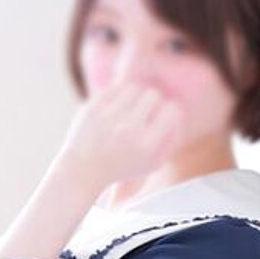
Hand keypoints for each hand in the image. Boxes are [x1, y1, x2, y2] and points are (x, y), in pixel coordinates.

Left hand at [58, 82, 184, 187]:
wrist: (82, 171)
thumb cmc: (122, 167)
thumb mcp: (152, 163)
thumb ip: (170, 139)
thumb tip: (177, 109)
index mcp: (146, 145)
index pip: (172, 110)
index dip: (170, 112)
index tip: (163, 118)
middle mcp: (128, 131)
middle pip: (153, 95)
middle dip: (152, 103)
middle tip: (145, 113)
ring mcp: (108, 119)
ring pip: (134, 87)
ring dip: (136, 96)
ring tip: (131, 107)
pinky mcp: (92, 109)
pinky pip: (114, 88)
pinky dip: (118, 95)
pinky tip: (117, 106)